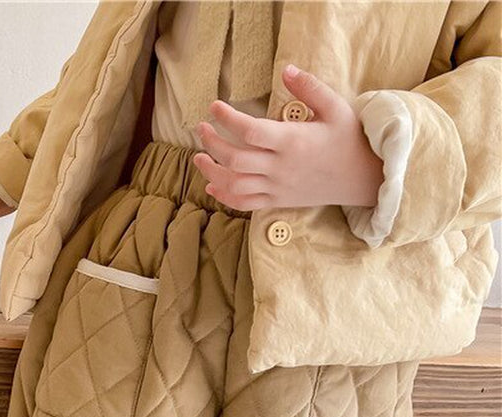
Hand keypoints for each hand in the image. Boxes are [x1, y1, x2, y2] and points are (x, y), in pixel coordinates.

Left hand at [192, 64, 383, 211]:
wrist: (362, 177)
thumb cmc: (349, 139)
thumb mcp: (335, 107)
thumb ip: (310, 88)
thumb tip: (286, 70)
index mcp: (293, 141)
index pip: (250, 131)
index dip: (227, 119)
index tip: (214, 107)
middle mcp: (281, 167)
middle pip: (235, 159)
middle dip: (212, 143)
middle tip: (201, 129)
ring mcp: (277, 187)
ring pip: (234, 184)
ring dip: (211, 171)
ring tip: (198, 157)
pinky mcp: (277, 200)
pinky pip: (244, 203)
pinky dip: (224, 196)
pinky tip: (212, 184)